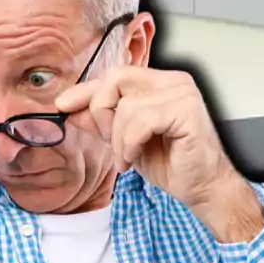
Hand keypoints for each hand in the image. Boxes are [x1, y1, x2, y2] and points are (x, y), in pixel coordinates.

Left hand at [55, 66, 263, 240]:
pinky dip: (130, 144)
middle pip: (115, 80)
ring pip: (125, 106)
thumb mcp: (123, 139)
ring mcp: (182, 93)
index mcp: (159, 82)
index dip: (84, 90)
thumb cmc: (170, 162)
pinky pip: (140, 122)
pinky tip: (135, 158)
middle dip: (100, 112)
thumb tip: (67, 107)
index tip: (62, 106)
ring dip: (118, 139)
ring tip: (126, 157)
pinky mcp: (187, 111)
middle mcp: (173, 81)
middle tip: (107, 139)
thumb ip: (100, 120)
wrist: (201, 187)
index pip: (113, 75)